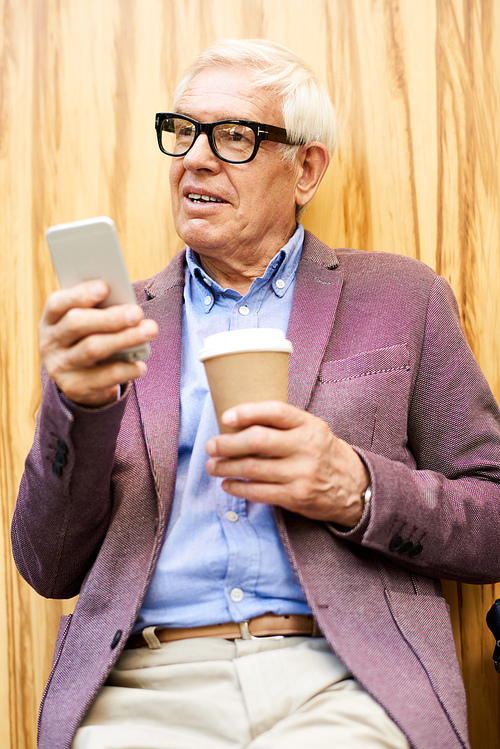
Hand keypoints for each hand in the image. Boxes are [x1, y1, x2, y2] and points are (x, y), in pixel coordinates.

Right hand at [39, 280, 157, 406]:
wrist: (79, 380)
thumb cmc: (90, 338)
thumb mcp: (88, 324)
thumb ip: (101, 312)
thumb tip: (127, 306)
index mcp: (50, 319)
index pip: (58, 303)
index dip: (80, 294)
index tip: (105, 287)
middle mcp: (50, 342)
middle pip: (77, 324)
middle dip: (110, 317)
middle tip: (137, 312)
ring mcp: (59, 367)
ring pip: (92, 349)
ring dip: (124, 338)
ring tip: (150, 330)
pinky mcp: (74, 387)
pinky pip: (103, 377)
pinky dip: (125, 369)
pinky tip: (141, 365)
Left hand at [205, 401, 369, 526]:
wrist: (355, 487)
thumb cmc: (323, 453)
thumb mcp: (313, 430)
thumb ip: (285, 424)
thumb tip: (239, 420)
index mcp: (309, 425)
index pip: (275, 412)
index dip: (247, 412)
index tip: (226, 417)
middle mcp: (306, 448)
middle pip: (257, 441)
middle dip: (227, 443)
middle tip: (211, 445)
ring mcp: (301, 474)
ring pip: (253, 468)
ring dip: (226, 467)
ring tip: (213, 465)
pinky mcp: (296, 497)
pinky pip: (259, 492)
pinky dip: (238, 487)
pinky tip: (228, 483)